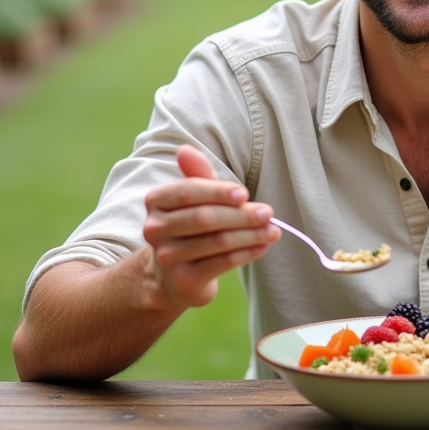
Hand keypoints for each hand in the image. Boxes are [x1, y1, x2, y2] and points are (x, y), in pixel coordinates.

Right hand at [142, 145, 279, 308]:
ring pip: (217, 242)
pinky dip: (247, 253)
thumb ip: (197, 175)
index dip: (218, 192)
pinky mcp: (184, 280)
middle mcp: (155, 229)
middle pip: (204, 218)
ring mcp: (167, 257)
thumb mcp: (194, 199)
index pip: (187, 191)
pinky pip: (222, 263)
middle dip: (241, 215)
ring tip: (273, 231)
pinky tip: (262, 247)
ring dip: (251, 235)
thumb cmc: (190, 228)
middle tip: (268, 213)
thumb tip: (185, 149)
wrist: (174, 275)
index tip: (245, 194)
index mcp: (156, 202)